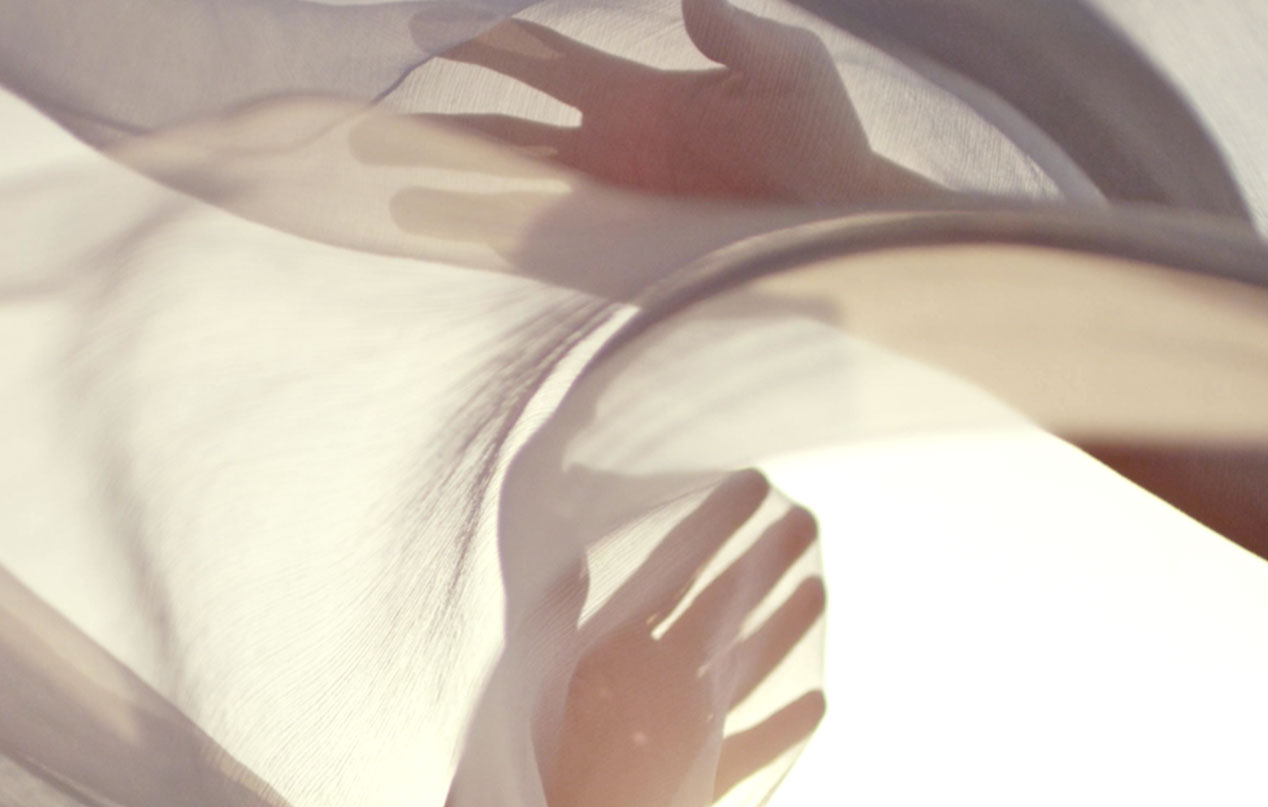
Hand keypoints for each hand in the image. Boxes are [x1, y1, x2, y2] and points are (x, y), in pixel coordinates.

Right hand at [405, 0, 934, 203]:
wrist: (840, 224)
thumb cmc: (821, 140)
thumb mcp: (787, 74)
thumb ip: (738, 38)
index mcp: (634, 96)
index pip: (539, 58)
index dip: (483, 43)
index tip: (423, 29)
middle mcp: (608, 150)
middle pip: (504, 132)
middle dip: (441, 130)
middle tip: (368, 129)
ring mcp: (611, 208)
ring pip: (514, 196)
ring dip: (455, 195)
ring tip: (390, 200)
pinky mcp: (624, 257)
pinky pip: (551, 252)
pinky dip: (503, 250)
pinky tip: (457, 251)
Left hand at [542, 470, 825, 806]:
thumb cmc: (504, 787)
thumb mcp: (525, 695)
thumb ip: (555, 628)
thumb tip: (572, 557)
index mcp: (608, 653)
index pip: (670, 575)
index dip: (711, 527)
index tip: (752, 483)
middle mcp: (649, 684)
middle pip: (719, 611)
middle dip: (760, 564)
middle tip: (805, 519)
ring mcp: (676, 734)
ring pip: (742, 671)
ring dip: (780, 631)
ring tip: (819, 588)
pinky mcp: (691, 790)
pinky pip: (749, 752)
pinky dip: (783, 729)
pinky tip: (819, 700)